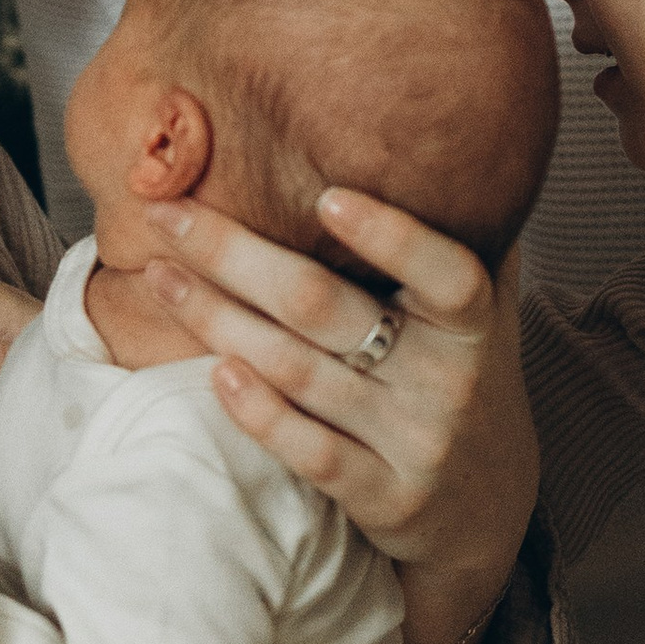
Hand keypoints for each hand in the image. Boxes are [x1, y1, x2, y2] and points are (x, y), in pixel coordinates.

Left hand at [135, 185, 537, 621]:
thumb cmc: (462, 376)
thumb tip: (438, 140)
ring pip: (299, 372)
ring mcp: (414, 442)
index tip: (324, 196)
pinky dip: (259, 412)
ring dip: (217, 320)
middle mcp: (448, 379)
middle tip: (167, 211)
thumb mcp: (481, 310)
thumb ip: (462, 234)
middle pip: (326, 308)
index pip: (445, 272)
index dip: (391, 236)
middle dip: (235, 255)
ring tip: (159, 277)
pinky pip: (309, 451)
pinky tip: (215, 372)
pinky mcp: (384, 498)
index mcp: (473, 322)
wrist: (485, 503)